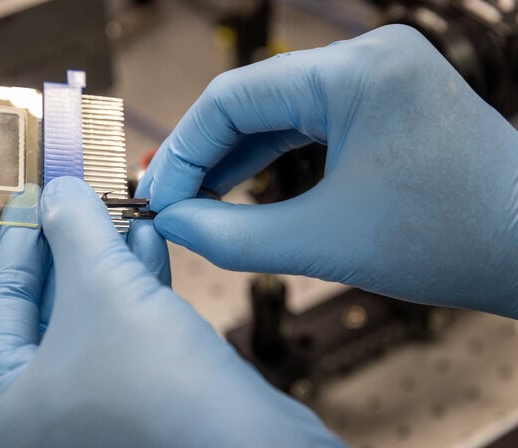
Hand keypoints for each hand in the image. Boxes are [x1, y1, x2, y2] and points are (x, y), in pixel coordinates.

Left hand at [0, 177, 342, 446]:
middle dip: (71, 246)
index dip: (20, 240)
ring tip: (120, 212)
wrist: (252, 445)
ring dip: (108, 260)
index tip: (34, 197)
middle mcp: (47, 418)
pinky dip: (135, 286)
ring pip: (93, 316)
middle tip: (78, 198)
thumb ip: (73, 231)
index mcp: (10, 408)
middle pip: (48, 308)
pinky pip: (126, 331)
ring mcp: (97, 411)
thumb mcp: (103, 288)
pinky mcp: (143, 400)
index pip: (1, 303)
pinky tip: (146, 245)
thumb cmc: (163, 393)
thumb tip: (57, 192)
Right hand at [139, 25, 517, 317]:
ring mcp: (379, 73)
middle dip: (203, 153)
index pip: (233, 96)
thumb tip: (173, 224)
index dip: (184, 150)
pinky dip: (269, 154)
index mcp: (357, 73)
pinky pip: (307, 119)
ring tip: (194, 197)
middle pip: (252, 98)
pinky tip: (237, 184)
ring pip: (276, 109)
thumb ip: (232, 237)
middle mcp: (368, 56)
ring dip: (232, 154)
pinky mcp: (383, 98)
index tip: (159, 195)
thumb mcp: (324, 243)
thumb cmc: (451, 244)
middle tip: (168, 198)